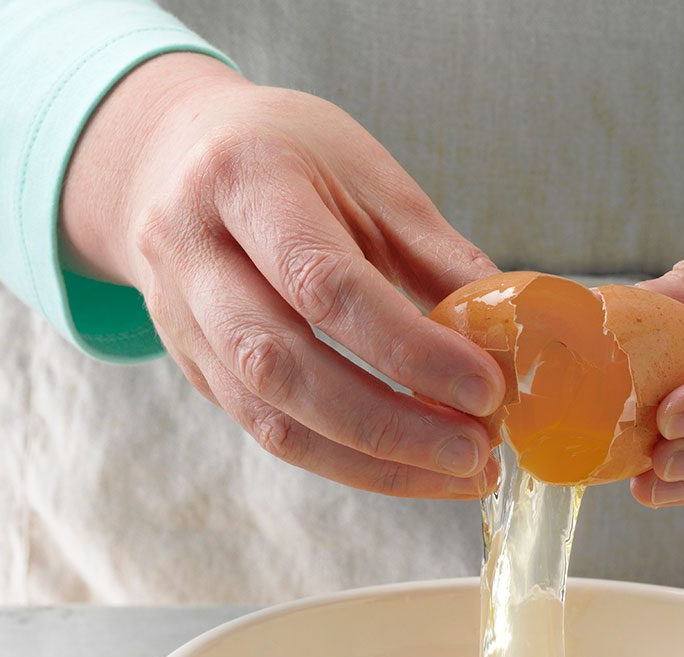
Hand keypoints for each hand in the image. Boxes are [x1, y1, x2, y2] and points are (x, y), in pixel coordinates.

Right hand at [61, 54, 504, 497]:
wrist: (170, 158)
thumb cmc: (289, 157)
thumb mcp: (367, 176)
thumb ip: (436, 255)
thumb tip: (513, 338)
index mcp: (243, 180)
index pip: (323, 283)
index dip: (409, 348)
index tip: (487, 389)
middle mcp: (190, 251)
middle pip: (282, 364)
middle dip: (391, 425)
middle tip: (478, 453)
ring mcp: (179, 319)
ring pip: (270, 418)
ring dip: (374, 462)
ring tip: (460, 472)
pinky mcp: (191, 368)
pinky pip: (269, 432)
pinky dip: (348, 461)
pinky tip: (412, 466)